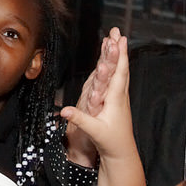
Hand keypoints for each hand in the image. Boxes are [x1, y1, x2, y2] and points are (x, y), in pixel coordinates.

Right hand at [64, 27, 120, 166]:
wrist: (121, 153)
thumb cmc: (110, 142)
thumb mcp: (94, 130)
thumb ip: (79, 119)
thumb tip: (64, 110)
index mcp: (116, 99)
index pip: (118, 73)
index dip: (118, 56)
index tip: (119, 40)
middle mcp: (120, 95)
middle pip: (119, 68)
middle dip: (117, 49)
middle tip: (116, 32)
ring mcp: (119, 97)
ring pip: (118, 71)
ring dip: (115, 55)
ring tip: (113, 40)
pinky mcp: (117, 100)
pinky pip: (116, 78)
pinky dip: (113, 66)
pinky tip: (110, 61)